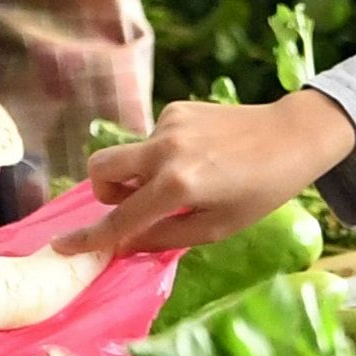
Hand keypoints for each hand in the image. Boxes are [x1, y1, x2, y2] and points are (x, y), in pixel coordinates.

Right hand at [56, 90, 355, 258]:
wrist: (294, 135)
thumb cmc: (261, 191)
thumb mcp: (216, 228)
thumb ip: (164, 237)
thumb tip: (124, 243)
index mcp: (177, 186)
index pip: (119, 219)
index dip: (88, 238)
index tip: (61, 246)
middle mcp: (165, 150)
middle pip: (100, 169)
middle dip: (105, 192)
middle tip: (135, 204)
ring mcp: (169, 124)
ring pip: (129, 154)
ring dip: (142, 174)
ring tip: (188, 180)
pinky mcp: (177, 109)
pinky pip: (153, 140)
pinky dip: (163, 155)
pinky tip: (201, 157)